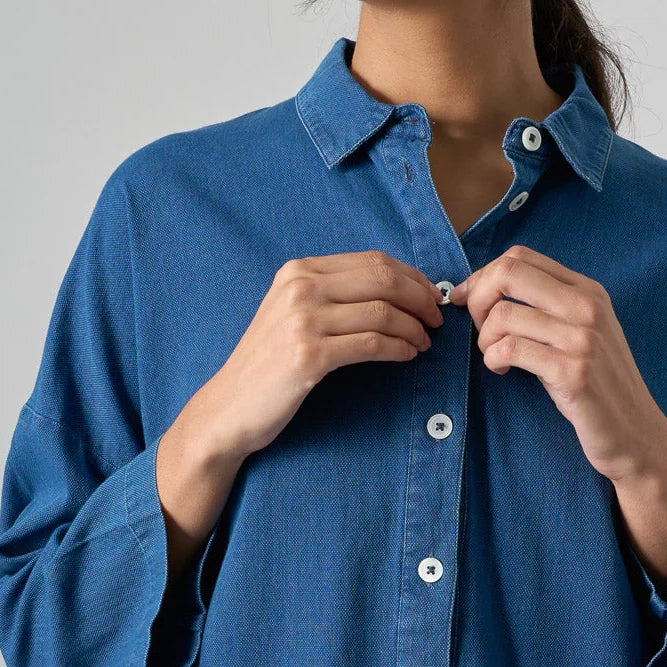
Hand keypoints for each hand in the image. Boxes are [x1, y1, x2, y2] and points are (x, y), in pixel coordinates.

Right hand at [212, 251, 444, 459]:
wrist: (230, 405)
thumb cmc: (267, 364)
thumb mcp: (291, 313)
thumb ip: (331, 294)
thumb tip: (394, 288)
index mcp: (298, 271)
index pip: (372, 261)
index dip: (411, 277)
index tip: (429, 295)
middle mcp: (300, 288)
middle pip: (383, 280)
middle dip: (420, 298)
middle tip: (436, 319)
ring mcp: (303, 321)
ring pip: (382, 312)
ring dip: (414, 328)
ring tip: (423, 342)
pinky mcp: (309, 356)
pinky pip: (372, 344)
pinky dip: (399, 348)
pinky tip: (407, 356)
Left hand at [448, 244, 666, 484]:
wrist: (635, 431)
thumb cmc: (598, 385)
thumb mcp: (582, 334)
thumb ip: (548, 307)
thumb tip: (486, 290)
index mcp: (588, 291)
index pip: (521, 257)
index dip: (484, 276)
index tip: (468, 300)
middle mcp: (587, 307)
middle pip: (508, 274)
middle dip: (477, 299)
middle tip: (479, 329)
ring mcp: (582, 338)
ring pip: (503, 315)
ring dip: (485, 339)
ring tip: (494, 357)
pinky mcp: (572, 371)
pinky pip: (510, 349)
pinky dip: (493, 359)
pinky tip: (501, 371)